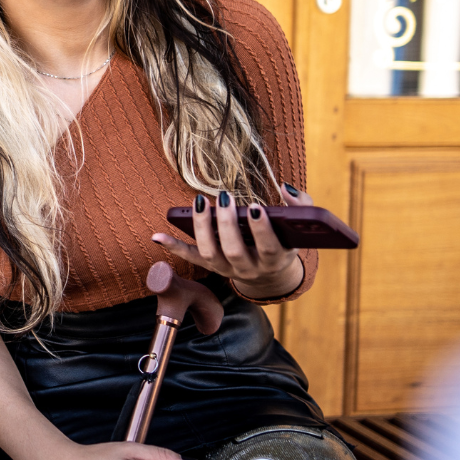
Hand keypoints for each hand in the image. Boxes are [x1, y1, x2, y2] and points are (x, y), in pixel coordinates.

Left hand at [152, 185, 306, 299]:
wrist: (270, 272)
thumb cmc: (285, 240)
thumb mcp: (301, 226)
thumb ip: (302, 206)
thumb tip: (286, 188)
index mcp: (275, 259)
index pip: (269, 248)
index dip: (262, 230)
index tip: (256, 208)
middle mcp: (250, 269)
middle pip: (235, 251)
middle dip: (228, 225)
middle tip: (224, 198)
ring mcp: (227, 270)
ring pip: (211, 254)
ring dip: (203, 229)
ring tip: (200, 202)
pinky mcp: (211, 266)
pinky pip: (191, 258)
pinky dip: (173, 248)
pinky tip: (157, 235)